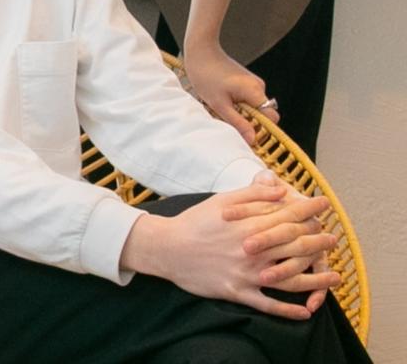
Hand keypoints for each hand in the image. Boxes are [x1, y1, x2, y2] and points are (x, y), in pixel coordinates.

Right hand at [121, 181, 330, 319]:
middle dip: (318, 241)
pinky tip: (306, 312)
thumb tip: (278, 188)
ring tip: (335, 277)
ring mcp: (246, 273)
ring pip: (289, 278)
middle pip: (295, 246)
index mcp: (248, 225)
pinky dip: (288, 310)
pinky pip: (268, 304)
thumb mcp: (220, 201)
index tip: (324, 204)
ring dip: (315, 279)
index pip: (287, 215)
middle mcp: (252, 250)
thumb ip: (251, 194)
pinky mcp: (237, 291)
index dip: (308, 209)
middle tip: (333, 239)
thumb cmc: (194, 222)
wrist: (166, 248)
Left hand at [183, 39, 269, 143]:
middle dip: (249, 121)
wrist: (200, 50)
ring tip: (222, 107)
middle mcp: (259, 86)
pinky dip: (238, 104)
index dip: (261, 129)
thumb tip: (252, 140)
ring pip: (254, 106)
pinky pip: (248, 99)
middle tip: (228, 120)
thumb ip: (237, 122)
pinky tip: (222, 99)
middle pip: (262, 113)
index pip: (271, 118)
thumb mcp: (218, 104)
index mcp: (255, 91)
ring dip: (241, 112)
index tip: (245, 134)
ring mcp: (253, 82)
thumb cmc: (205, 75)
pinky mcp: (246, 81)